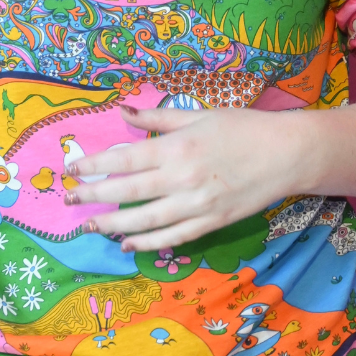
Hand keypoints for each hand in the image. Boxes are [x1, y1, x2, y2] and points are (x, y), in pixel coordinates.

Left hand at [63, 92, 355, 253]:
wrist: (286, 154)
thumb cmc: (242, 127)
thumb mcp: (197, 114)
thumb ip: (157, 118)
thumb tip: (123, 111)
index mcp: (176, 147)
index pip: (124, 159)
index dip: (94, 166)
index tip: (72, 169)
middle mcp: (181, 178)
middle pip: (126, 192)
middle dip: (93, 197)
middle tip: (68, 200)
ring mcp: (196, 205)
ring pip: (144, 221)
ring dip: (112, 225)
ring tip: (89, 227)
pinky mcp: (210, 223)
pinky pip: (171, 238)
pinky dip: (146, 244)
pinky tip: (127, 245)